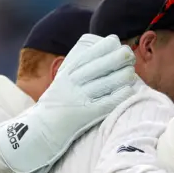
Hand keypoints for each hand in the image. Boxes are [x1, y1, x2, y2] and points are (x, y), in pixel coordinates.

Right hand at [0, 34, 136, 172]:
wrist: (42, 130)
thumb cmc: (58, 103)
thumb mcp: (63, 80)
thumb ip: (77, 68)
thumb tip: (102, 53)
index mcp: (67, 73)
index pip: (87, 55)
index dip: (104, 46)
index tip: (116, 42)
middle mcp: (72, 83)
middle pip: (98, 66)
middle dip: (117, 58)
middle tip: (129, 55)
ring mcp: (78, 99)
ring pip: (104, 83)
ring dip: (121, 75)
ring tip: (131, 72)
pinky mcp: (84, 114)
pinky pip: (105, 103)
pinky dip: (118, 95)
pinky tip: (129, 89)